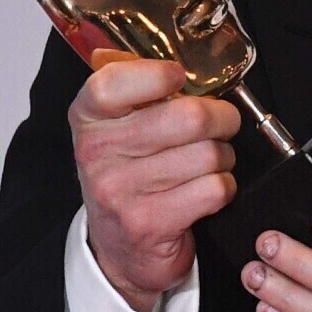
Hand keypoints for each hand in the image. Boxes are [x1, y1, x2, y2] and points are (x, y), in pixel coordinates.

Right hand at [70, 54, 239, 311]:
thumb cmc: (128, 178)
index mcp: (88, 119)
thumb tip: (186, 59)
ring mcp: (120, 190)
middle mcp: (97, 152)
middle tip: (223, 123)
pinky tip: (209, 191)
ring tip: (210, 163)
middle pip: (187, 117)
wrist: (118, 251)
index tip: (180, 78)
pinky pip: (213, 189)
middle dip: (221, 118)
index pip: (114, 82)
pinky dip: (224, 188)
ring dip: (223, 157)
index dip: (157, 74)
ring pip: (207, 154)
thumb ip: (140, 92)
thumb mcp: (117, 130)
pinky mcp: (149, 222)